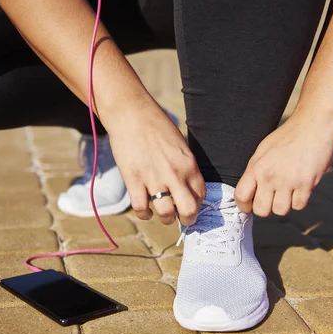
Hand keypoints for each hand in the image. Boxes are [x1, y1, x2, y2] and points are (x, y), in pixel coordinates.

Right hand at [107, 105, 205, 225]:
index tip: (190, 205)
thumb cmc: (156, 126)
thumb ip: (184, 165)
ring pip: (166, 214)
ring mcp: (153, 179)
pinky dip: (144, 214)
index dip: (197, 204)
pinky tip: (145, 210)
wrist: (131, 114)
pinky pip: (141, 208)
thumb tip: (186, 185)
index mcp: (188, 164)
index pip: (201, 195)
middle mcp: (174, 174)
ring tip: (163, 215)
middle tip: (183, 219)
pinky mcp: (134, 180)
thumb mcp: (179, 145)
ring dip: (166, 219)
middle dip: (188, 220)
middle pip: (189, 210)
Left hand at [234, 110, 332, 215]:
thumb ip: (256, 171)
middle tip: (272, 199)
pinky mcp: (307, 184)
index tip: (250, 206)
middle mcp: (270, 176)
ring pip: (280, 211)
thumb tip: (250, 192)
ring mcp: (288, 181)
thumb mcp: (263, 150)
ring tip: (288, 191)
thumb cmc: (289, 136)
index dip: (244, 206)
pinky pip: (299, 206)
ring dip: (284, 205)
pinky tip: (300, 188)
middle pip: (261, 210)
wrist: (314, 124)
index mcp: (256, 166)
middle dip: (266, 208)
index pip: (241, 196)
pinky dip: (299, 201)